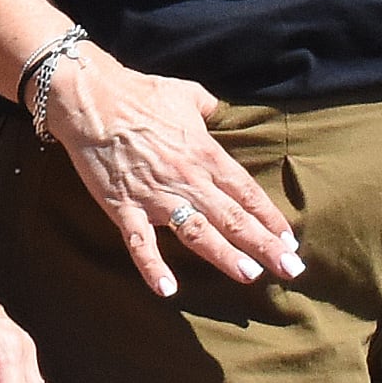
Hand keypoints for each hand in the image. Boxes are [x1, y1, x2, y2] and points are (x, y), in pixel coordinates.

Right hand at [44, 54, 303, 298]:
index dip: (269, 218)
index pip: (246, 192)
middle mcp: (188, 179)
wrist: (91, 98)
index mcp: (205, 154)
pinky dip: (152, 267)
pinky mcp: (124, 207)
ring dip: (225, 256)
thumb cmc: (138, 93)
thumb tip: (217, 109)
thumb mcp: (185, 93)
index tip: (289, 240)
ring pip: (198, 233)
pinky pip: (140, 243)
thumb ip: (207, 106)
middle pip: (233, 218)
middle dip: (264, 245)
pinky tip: (167, 290)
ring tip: (250, 276)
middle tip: (291, 269)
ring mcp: (157, 197)